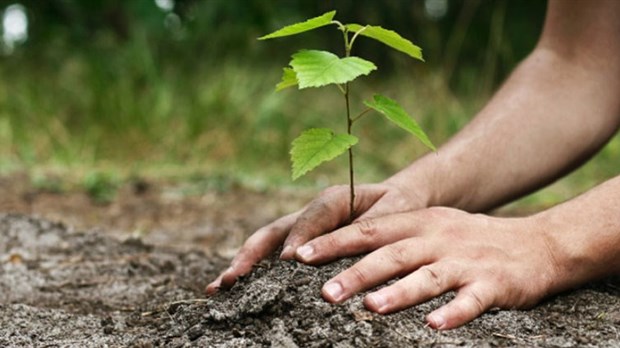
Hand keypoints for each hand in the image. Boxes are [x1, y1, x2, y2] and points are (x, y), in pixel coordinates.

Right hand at [205, 182, 426, 293]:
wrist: (398, 199)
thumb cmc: (398, 206)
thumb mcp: (395, 211)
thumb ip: (374, 225)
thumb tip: (353, 249)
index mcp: (334, 199)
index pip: (312, 218)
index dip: (299, 238)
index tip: (288, 262)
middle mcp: (311, 213)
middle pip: (274, 231)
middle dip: (251, 255)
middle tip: (231, 279)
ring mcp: (302, 228)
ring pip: (267, 243)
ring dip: (243, 264)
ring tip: (218, 288)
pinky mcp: (302, 241)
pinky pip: (274, 254)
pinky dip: (255, 271)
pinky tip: (235, 290)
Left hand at [295, 207, 559, 328]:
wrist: (538, 243)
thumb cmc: (471, 240)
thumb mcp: (432, 228)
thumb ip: (394, 239)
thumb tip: (344, 256)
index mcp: (420, 223)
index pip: (370, 230)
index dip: (334, 242)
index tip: (300, 255)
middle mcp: (439, 238)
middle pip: (392, 254)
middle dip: (357, 272)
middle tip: (325, 292)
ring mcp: (466, 261)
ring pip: (428, 276)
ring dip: (399, 292)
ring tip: (371, 308)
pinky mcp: (494, 284)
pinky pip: (471, 300)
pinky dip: (453, 313)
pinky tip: (434, 327)